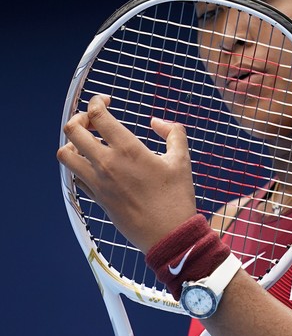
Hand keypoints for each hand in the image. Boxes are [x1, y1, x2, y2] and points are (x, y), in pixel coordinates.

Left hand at [57, 95, 196, 252]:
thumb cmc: (177, 198)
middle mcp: (107, 164)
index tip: (105, 101)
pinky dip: (78, 164)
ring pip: (65, 154)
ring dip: (72, 142)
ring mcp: (98, 182)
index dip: (97, 102)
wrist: (168, 234)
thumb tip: (157, 123)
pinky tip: (94, 164)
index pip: (98, 116)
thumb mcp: (182, 160)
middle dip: (79, 118)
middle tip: (93, 119)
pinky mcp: (96, 198)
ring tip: (88, 142)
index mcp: (128, 150)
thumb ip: (173, 133)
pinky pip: (75, 175)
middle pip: (72, 130)